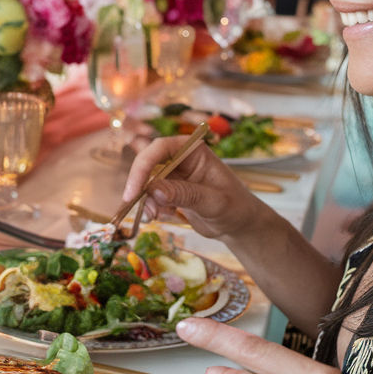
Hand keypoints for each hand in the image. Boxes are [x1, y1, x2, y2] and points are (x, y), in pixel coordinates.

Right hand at [122, 134, 260, 240]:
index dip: (143, 166)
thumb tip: (154, 190)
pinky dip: (151, 206)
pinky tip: (165, 215)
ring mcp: (174, 174)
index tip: (134, 190)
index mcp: (193, 150)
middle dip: (140, 185)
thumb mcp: (213, 202)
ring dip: (146, 199)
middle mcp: (180, 158)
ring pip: (146, 181)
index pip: (160, 148)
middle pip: (148, 163)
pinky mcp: (170, 190)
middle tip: (133, 205)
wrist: (239, 225)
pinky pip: (150, 195)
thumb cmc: (235, 207)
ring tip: (156, 216)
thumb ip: (185, 194)